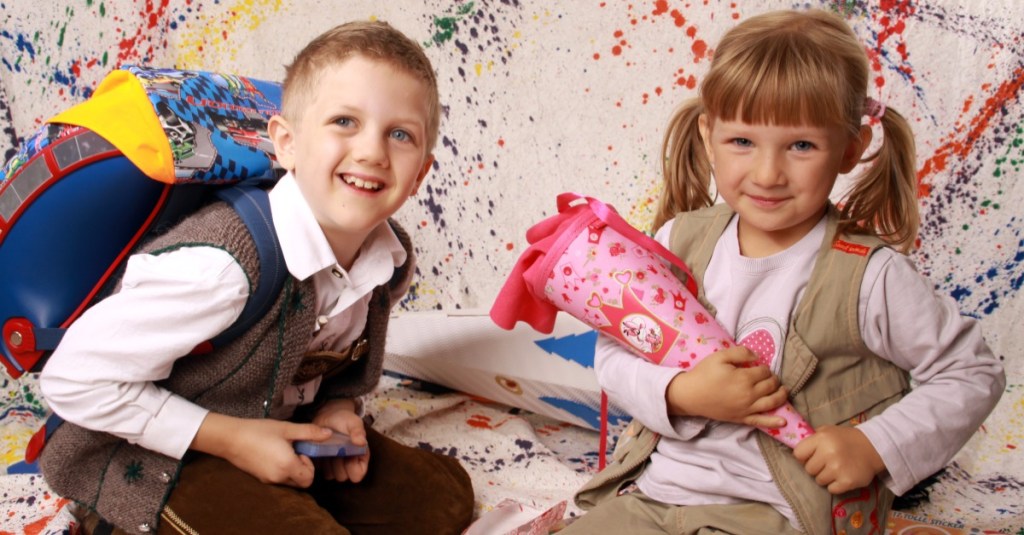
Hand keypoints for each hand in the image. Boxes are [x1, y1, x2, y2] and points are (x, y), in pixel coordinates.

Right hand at [191, 412, 333, 487]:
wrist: (230, 438)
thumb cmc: (259, 431)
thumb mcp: (286, 429)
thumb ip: (309, 432)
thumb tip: (329, 434)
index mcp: (287, 466)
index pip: (309, 479)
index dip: (310, 466)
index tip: (302, 451)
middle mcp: (278, 478)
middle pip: (300, 483)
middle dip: (303, 469)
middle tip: (295, 451)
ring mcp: (268, 480)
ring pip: (289, 482)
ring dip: (292, 470)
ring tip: (284, 451)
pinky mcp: (260, 479)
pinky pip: (278, 479)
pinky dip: (282, 471)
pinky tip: (274, 454)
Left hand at [312, 398, 369, 482]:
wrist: (328, 416)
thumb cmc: (344, 419)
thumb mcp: (353, 422)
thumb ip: (358, 431)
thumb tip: (361, 442)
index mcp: (360, 457)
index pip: (358, 474)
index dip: (352, 467)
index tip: (348, 454)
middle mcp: (348, 464)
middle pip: (343, 477)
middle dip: (338, 464)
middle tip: (336, 449)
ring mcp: (335, 466)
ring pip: (331, 475)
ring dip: (328, 463)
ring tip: (328, 448)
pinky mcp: (322, 464)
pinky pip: (320, 470)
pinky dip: (319, 462)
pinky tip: (321, 451)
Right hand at [665, 346, 787, 427]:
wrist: (690, 395)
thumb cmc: (704, 374)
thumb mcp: (720, 356)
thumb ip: (740, 352)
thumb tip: (757, 356)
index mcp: (744, 378)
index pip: (764, 371)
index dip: (764, 367)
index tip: (759, 366)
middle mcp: (749, 394)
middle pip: (771, 385)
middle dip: (773, 379)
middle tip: (769, 376)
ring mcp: (747, 408)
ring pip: (772, 402)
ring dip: (780, 395)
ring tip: (783, 390)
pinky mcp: (742, 418)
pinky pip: (761, 421)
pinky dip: (774, 421)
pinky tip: (784, 421)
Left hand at [792, 425, 884, 494]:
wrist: (873, 447)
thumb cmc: (846, 439)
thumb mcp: (828, 431)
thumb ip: (812, 438)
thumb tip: (796, 448)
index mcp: (821, 439)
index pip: (798, 454)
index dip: (803, 457)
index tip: (811, 456)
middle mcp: (828, 453)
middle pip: (808, 469)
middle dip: (816, 467)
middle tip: (826, 463)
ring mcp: (837, 468)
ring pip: (819, 480)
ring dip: (826, 477)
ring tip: (836, 469)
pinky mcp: (847, 481)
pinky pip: (831, 489)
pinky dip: (835, 485)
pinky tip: (842, 476)